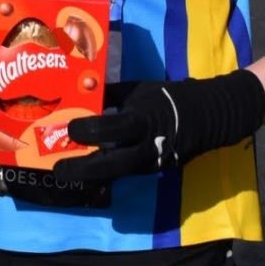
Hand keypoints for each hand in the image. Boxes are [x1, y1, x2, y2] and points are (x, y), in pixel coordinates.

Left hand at [53, 70, 264, 182]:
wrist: (206, 116)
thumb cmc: (164, 97)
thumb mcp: (136, 89)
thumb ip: (108, 95)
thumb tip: (77, 91)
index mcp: (142, 120)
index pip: (111, 128)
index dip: (89, 130)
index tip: (70, 127)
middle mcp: (146, 146)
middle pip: (112, 164)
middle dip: (83, 169)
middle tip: (58, 170)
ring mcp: (151, 163)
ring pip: (117, 175)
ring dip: (91, 176)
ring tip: (66, 173)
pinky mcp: (153, 170)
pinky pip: (125, 174)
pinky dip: (105, 174)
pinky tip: (86, 173)